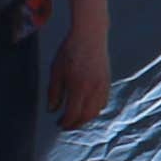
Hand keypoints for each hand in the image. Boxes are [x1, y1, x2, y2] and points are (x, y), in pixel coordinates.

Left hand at [47, 14, 110, 130]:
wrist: (90, 36)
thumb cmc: (70, 51)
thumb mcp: (56, 70)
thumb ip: (54, 92)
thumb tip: (53, 109)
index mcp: (78, 86)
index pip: (73, 113)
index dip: (66, 122)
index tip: (59, 124)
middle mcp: (93, 89)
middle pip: (86, 116)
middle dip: (76, 124)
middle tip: (67, 125)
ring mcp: (102, 86)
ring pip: (96, 111)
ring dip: (86, 118)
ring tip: (76, 118)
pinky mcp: (107, 82)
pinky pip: (103, 102)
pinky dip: (95, 109)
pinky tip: (87, 107)